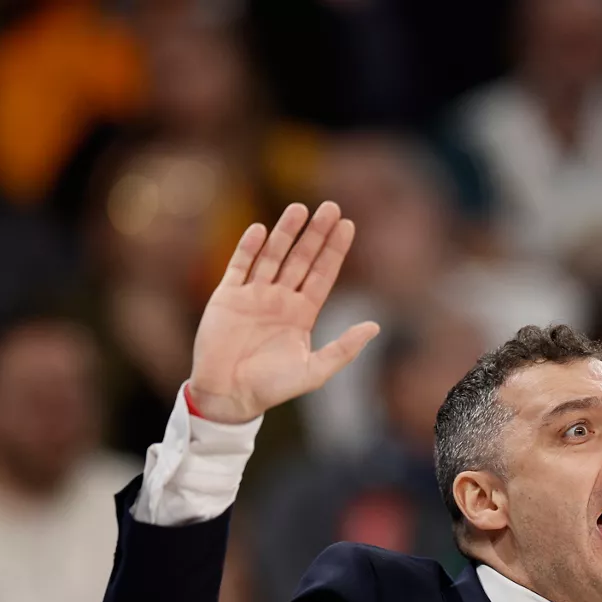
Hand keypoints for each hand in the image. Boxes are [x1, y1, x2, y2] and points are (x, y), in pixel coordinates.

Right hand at [188, 202, 379, 423]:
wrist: (230, 395)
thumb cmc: (273, 388)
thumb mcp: (316, 370)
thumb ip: (344, 348)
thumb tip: (375, 326)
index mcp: (303, 313)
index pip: (322, 274)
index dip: (335, 250)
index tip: (348, 225)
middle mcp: (280, 299)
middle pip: (302, 258)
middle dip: (316, 233)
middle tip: (331, 206)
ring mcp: (253, 295)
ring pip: (273, 256)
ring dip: (285, 232)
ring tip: (299, 209)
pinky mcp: (227, 297)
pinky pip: (239, 266)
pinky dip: (248, 248)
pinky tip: (260, 229)